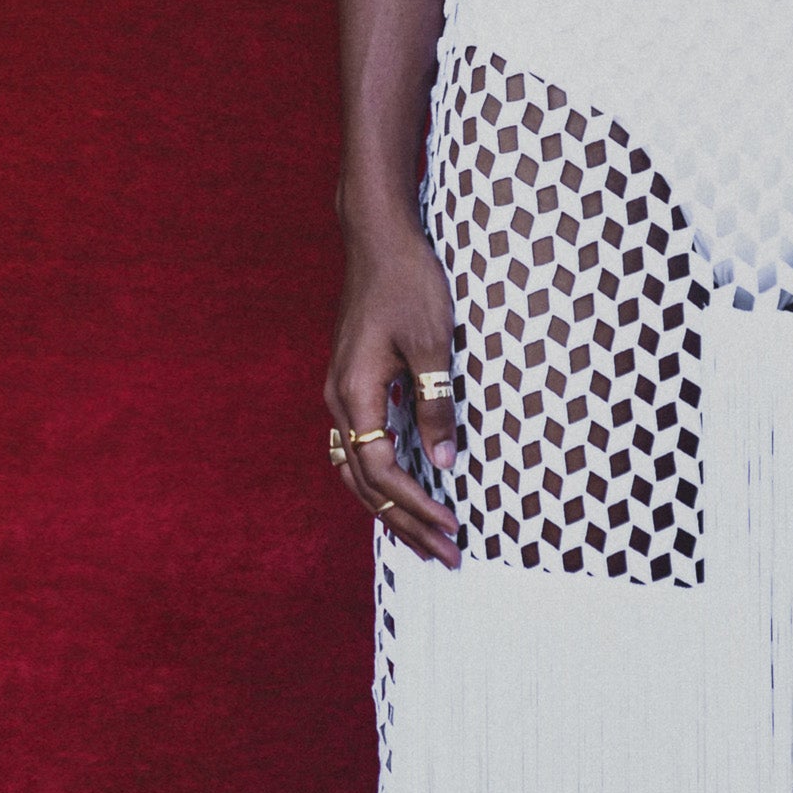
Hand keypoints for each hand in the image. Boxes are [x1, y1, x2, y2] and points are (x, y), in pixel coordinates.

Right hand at [324, 205, 464, 568]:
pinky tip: (408, 493)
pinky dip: (383, 479)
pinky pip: (360, 449)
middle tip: (446, 554)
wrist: (378, 237)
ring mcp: (342, 394)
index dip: (416, 504)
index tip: (452, 525)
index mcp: (355, 393)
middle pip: (365, 483)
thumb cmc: (408, 282)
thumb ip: (435, 404)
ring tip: (426, 539)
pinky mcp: (353, 386)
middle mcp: (339, 401)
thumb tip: (444, 462)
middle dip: (405, 522)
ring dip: (391, 508)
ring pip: (357, 470)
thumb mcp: (433, 343)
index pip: (382, 470)